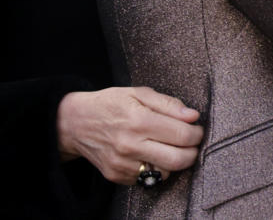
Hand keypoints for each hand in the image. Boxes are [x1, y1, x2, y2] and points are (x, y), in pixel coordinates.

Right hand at [56, 86, 202, 184]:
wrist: (75, 123)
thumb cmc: (110, 104)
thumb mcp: (138, 93)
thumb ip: (168, 104)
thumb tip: (193, 116)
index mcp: (138, 120)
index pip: (181, 134)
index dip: (197, 133)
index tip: (197, 129)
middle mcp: (130, 145)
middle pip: (178, 159)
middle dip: (192, 152)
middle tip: (192, 143)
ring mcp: (123, 164)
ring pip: (165, 173)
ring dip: (175, 162)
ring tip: (170, 147)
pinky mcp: (117, 176)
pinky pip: (148, 179)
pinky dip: (156, 169)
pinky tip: (151, 155)